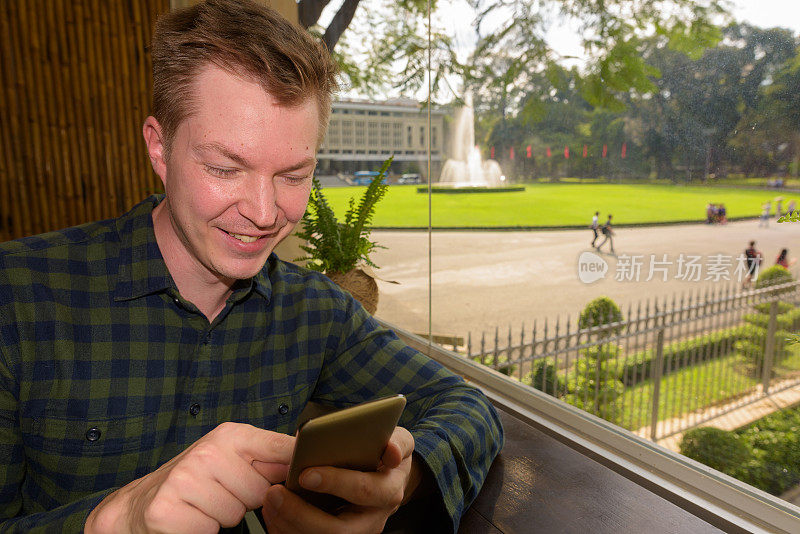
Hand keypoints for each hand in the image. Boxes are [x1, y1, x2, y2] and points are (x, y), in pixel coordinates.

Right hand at [85, 422, 293, 533]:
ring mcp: (185, 479)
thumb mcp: (232, 458)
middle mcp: (207, 452)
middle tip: (222, 494)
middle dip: (246, 501)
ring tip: (204, 505)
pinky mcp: (167, 509)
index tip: (303, 472)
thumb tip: (306, 451)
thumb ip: (268, 456)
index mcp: (229, 435)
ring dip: (224, 517)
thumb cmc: (197, 480)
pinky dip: (202, 530)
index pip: (281, 449)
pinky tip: (190, 517)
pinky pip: (210, 530)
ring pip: (236, 514)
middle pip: (261, 491)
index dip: (295, 466)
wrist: (142, 502)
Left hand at [261, 426, 420, 532]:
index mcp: (388, 491)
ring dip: (289, 525)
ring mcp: (355, 532)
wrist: (389, 478)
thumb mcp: (399, 441)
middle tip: (275, 493)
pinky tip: (273, 515)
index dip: (335, 483)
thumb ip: (396, 442)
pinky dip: (287, 531)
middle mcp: (373, 519)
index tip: (305, 473)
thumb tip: (390, 451)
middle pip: (337, 531)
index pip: (363, 491)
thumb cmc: (386, 454)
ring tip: (270, 502)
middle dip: (301, 514)